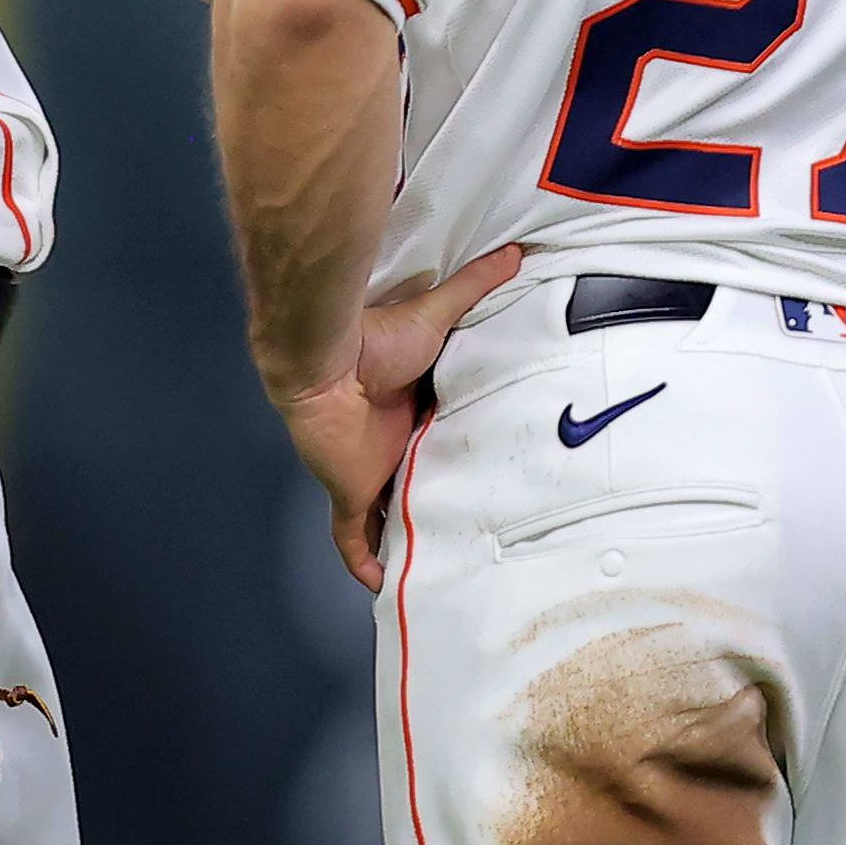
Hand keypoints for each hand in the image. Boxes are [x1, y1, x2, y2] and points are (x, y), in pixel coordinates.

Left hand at [272, 246, 527, 592]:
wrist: (328, 359)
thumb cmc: (377, 337)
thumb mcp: (439, 316)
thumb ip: (475, 289)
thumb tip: (516, 254)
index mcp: (416, 411)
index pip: (445, 443)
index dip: (465, 461)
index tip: (496, 479)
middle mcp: (395, 446)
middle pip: (422, 486)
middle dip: (442, 510)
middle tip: (482, 536)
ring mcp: (371, 474)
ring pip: (392, 520)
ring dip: (409, 543)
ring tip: (445, 572)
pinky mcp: (350, 495)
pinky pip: (354, 541)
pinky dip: (366, 565)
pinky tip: (385, 590)